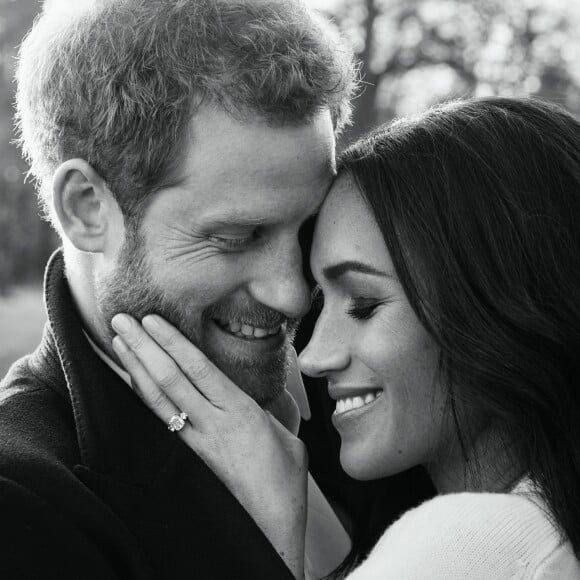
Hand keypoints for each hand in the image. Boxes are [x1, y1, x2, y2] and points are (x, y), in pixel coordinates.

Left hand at [111, 313, 306, 579]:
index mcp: (241, 412)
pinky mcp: (190, 456)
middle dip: (143, 346)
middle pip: (170, 378)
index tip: (152, 320)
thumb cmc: (285, 483)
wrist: (270, 529)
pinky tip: (131, 381)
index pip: (199, 368)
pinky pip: (161, 420)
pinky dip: (143, 396)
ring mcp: (197, 441)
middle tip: (121, 319)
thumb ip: (271, 409)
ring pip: (159, 398)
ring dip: (136, 367)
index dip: (173, 342)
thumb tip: (263, 394)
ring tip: (118, 341)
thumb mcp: (288, 436)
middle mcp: (214, 423)